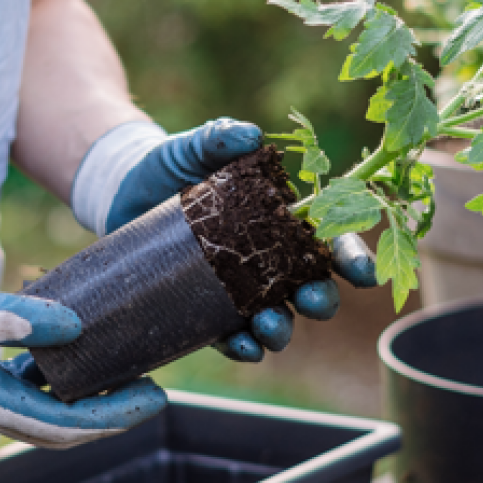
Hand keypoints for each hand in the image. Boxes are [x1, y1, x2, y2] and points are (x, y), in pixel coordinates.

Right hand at [0, 262, 165, 447]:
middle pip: (56, 424)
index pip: (59, 427)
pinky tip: (66, 355)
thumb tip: (71, 327)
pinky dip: (47, 379)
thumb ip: (7, 320)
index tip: (151, 403)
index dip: (110, 419)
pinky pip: (14, 388)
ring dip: (79, 397)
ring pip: (37, 408)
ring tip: (121, 371)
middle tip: (152, 391)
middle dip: (106, 413)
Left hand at [79, 118, 375, 364]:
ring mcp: (236, 287)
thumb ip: (220, 135)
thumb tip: (250, 134)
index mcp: (279, 218)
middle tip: (314, 302)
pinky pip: (229, 336)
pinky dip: (243, 346)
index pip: (328, 240)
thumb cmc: (169, 163)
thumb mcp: (195, 145)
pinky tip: (246, 348)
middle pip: (308, 286)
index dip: (350, 257)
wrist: (121, 190)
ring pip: (274, 317)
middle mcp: (266, 258)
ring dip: (281, 328)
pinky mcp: (202, 307)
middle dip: (320, 299)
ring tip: (271, 328)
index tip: (362, 273)